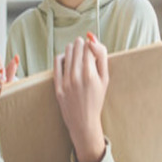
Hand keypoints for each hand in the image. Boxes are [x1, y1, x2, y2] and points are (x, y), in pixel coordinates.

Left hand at [53, 33, 107, 161]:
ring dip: (71, 48)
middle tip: (83, 45)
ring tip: (75, 50)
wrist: (84, 121)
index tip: (91, 45)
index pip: (88, 48)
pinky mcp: (57, 87)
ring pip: (66, 54)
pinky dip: (61, 57)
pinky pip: (57, 64)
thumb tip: (93, 39)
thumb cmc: (97, 99)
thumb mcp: (105, 79)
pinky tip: (66, 58)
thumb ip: (102, 58)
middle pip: (77, 49)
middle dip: (81, 44)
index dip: (90, 44)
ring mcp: (66, 83)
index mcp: (91, 75)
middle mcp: (77, 78)